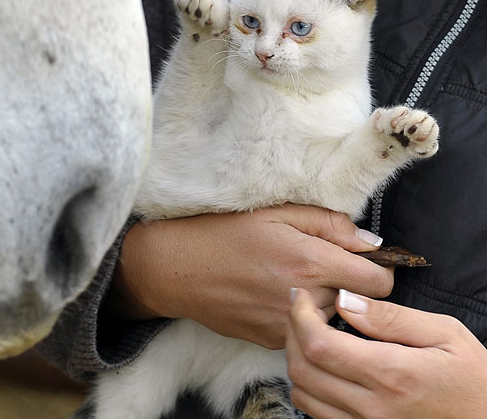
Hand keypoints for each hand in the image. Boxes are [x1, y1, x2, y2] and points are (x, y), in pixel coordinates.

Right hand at [109, 204, 392, 348]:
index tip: (363, 260)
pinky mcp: (272, 340)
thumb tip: (371, 241)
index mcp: (309, 260)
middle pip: (358, 301)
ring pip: (332, 317)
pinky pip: (305, 330)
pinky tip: (273, 295)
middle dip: (348, 284)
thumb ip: (328, 223)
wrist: (175, 269)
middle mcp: (304, 297)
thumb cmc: (221, 233)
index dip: (378, 268)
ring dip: (325, 301)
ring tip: (293, 279)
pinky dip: (300, 315)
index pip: (379, 281)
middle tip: (320, 265)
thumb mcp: (274, 213)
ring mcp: (288, 324)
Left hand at [287, 288, 486, 418]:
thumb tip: (345, 300)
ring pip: (303, 394)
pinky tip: (324, 366)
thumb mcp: (445, 334)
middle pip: (302, 369)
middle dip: (291, 332)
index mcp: (393, 374)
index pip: (319, 344)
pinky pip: (317, 414)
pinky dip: (309, 387)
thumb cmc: (475, 379)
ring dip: (297, 360)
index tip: (301, 295)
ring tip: (310, 335)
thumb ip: (390, 317)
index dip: (300, 315)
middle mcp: (374, 407)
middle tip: (301, 310)